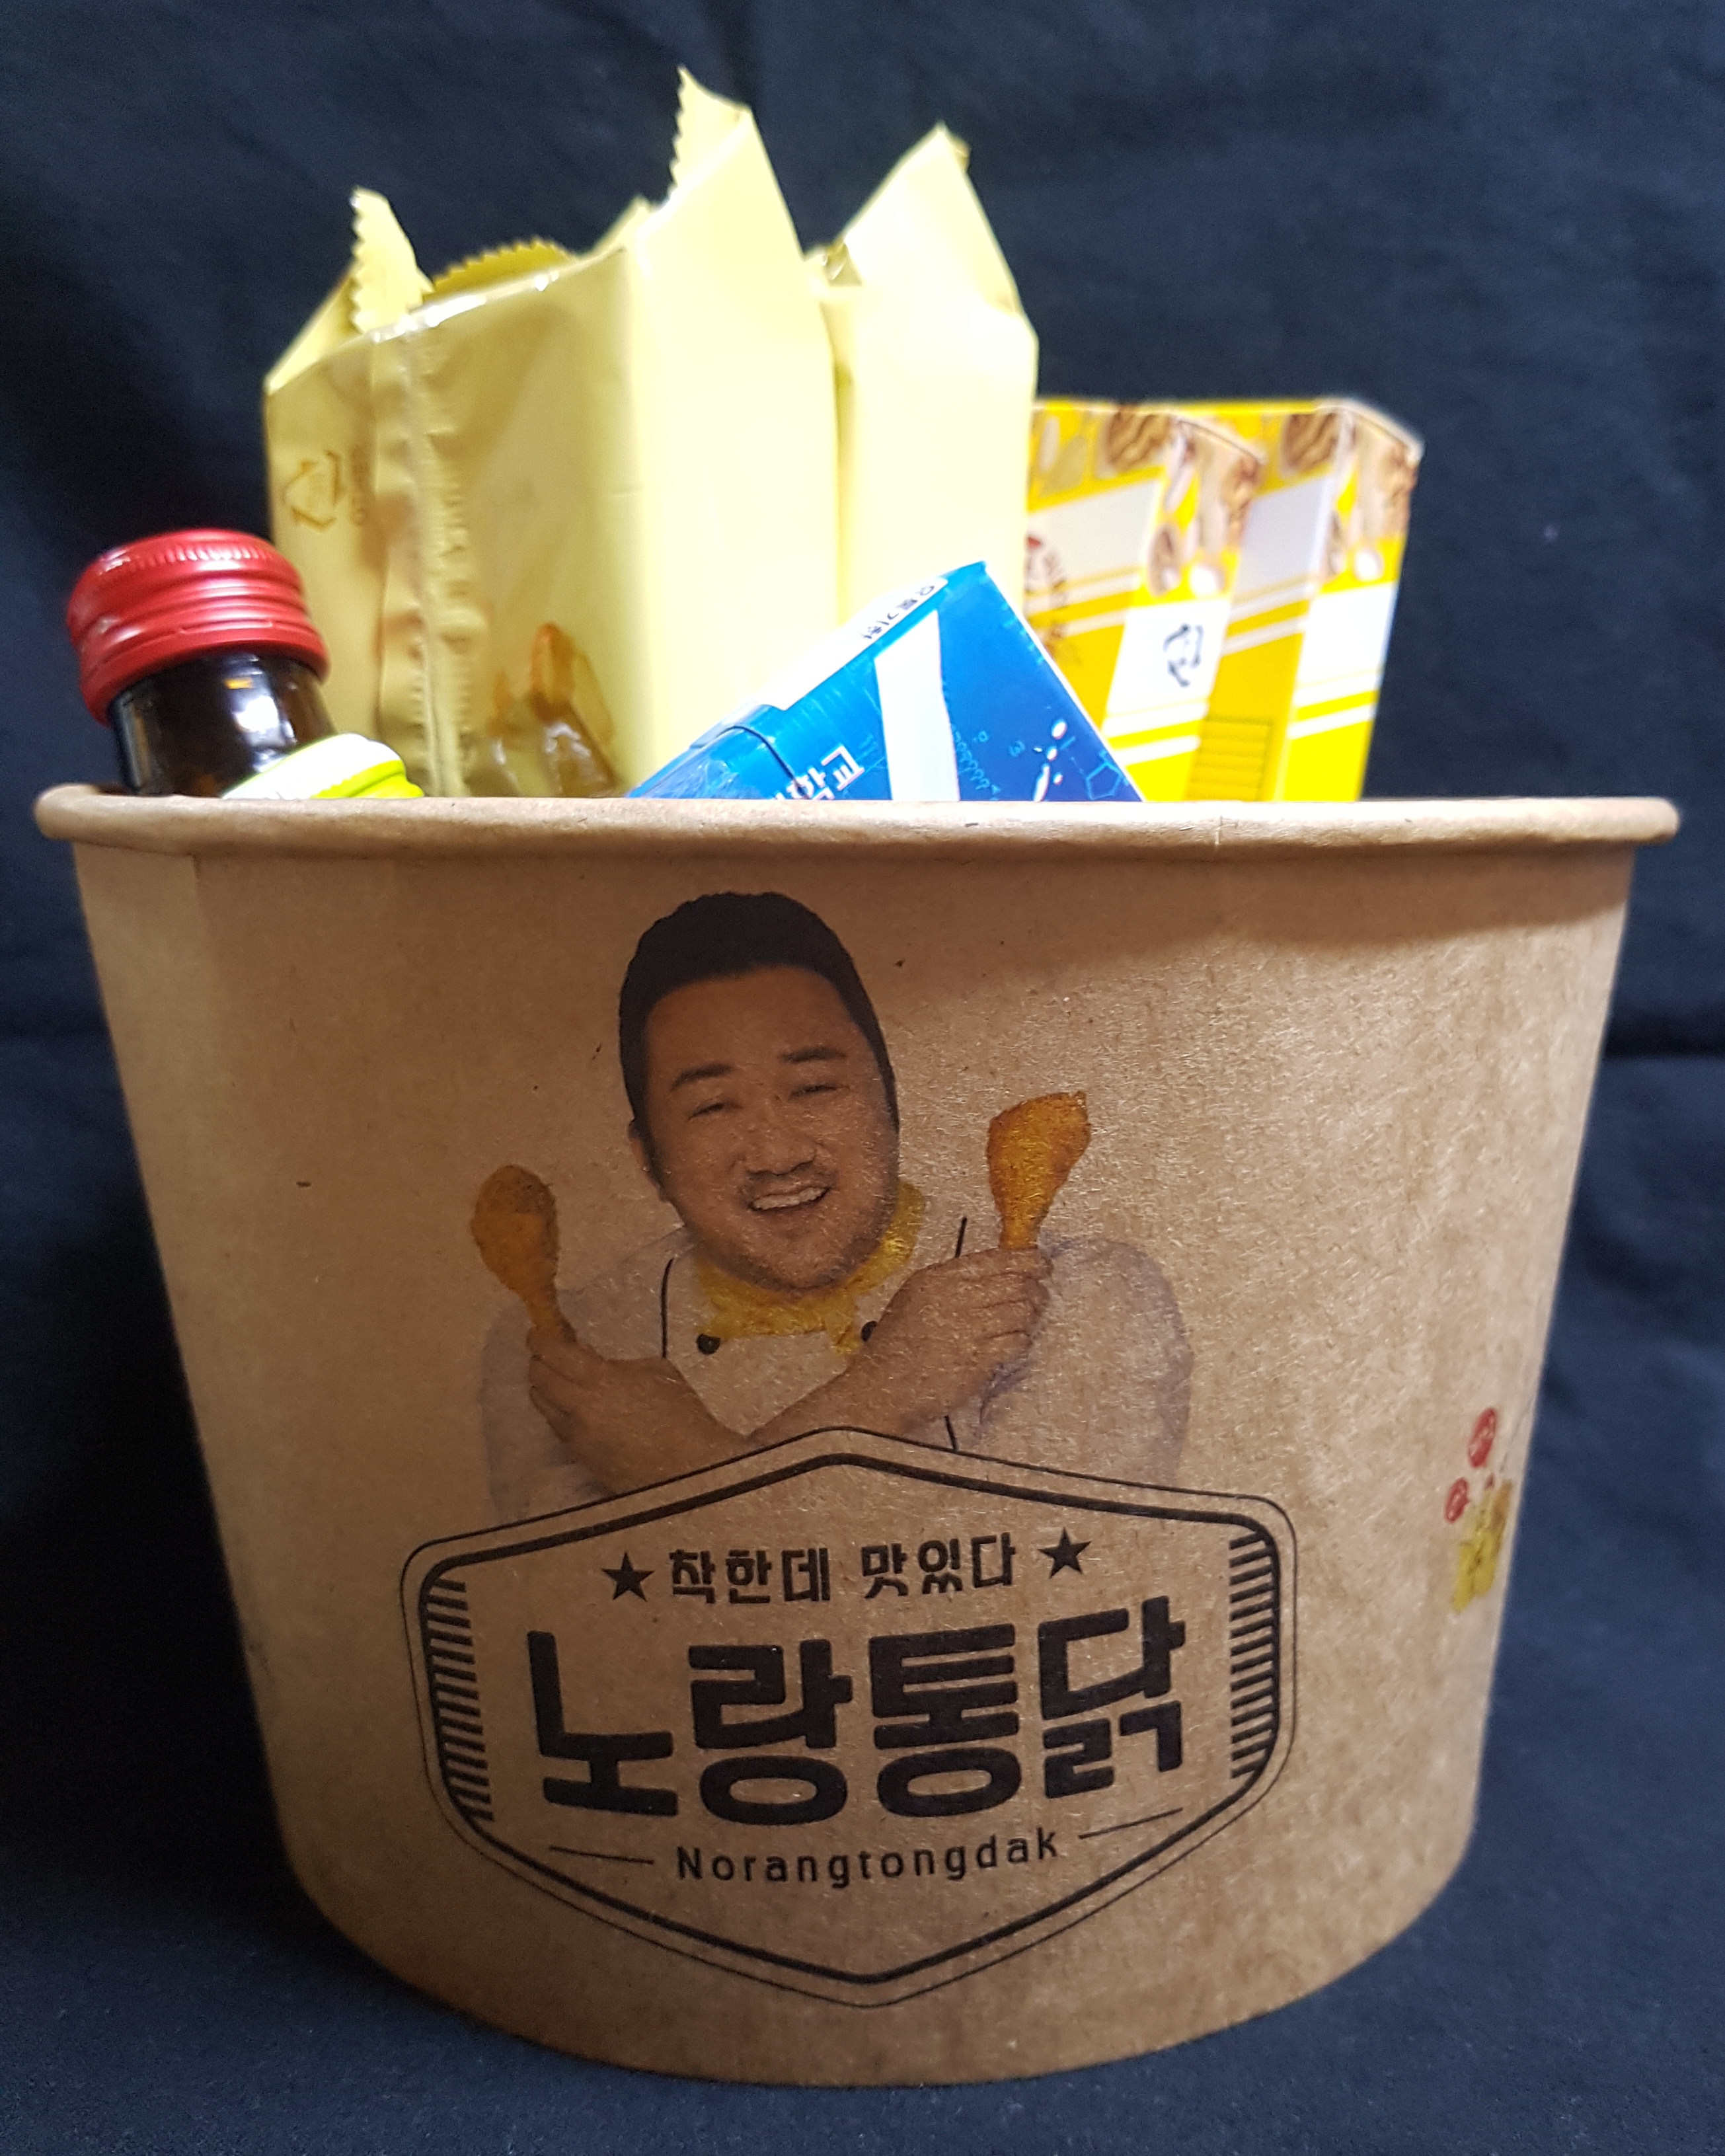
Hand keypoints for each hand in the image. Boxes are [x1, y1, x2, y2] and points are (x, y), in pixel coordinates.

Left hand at [528, 1329, 745, 1494]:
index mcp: (600, 1381)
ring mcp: (576, 1436)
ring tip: (561, 1381)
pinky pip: (558, 1428)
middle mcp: (578, 1408)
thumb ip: (617, 1363)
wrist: (689, 1469)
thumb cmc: (681, 1414)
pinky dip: (560, 1413)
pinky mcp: (580, 1458)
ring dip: (546, 1389)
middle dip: (539, 1362)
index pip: (553, 1354)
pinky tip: (576, 1409)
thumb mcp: (656, 1372)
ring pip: (543, 1406)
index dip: (540, 1340)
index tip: (537, 1333)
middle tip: (548, 1355)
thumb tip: (589, 1357)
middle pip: (539, 1379)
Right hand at [835, 1249, 1051, 1433]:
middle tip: (1039, 1296)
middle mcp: (953, 1298)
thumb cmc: (898, 1344)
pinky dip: (1021, 1341)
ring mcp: (966, 1329)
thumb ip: (951, 1283)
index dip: (1025, 1259)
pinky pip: (1016, 1341)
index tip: (1041, 1263)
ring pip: (1021, 1310)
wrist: (881, 1388)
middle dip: (1035, 1288)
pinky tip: (1012, 1345)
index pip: (993, 1260)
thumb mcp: (914, 1298)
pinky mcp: (977, 1360)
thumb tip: (999, 1271)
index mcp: (936, 1278)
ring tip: (1024, 1322)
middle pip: (1014, 1282)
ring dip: (1031, 1316)